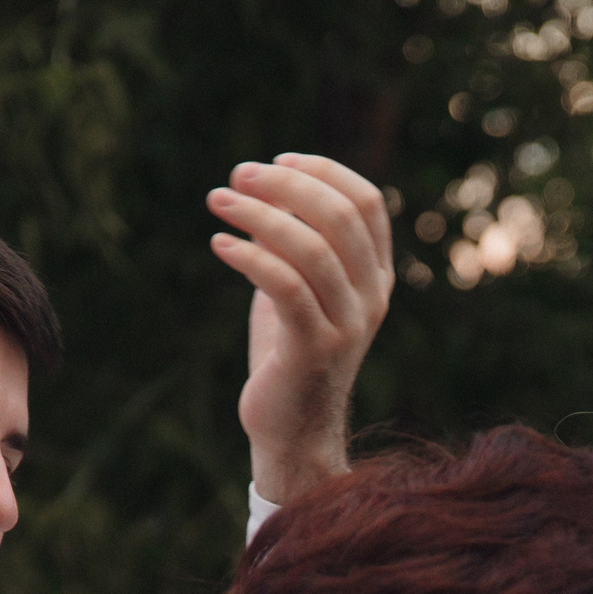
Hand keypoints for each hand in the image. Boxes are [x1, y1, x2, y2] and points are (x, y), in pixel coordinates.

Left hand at [209, 155, 393, 503]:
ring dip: (258, 215)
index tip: (277, 162)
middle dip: (285, 185)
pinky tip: (219, 244)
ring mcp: (348, 326)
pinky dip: (250, 257)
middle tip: (237, 175)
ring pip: (312, 249)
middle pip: (339, 217)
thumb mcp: (297, 288)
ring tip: (217, 201)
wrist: (292, 431)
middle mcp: (371, 299)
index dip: (323, 172)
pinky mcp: (314, 350)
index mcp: (375, 278)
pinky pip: (286, 288)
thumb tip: (261, 184)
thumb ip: (292, 241)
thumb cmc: (289, 355)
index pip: (367, 203)